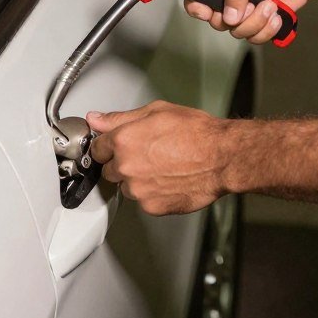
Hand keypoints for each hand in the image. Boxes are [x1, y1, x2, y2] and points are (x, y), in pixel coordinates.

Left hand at [88, 101, 228, 215]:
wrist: (220, 157)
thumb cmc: (195, 132)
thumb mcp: (156, 112)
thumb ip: (120, 118)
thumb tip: (97, 118)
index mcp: (124, 140)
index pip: (96, 148)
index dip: (107, 146)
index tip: (114, 146)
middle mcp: (126, 166)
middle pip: (108, 169)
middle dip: (121, 162)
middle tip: (145, 154)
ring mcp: (138, 189)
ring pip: (126, 186)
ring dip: (136, 179)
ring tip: (161, 166)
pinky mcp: (151, 206)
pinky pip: (142, 200)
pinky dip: (151, 192)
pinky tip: (167, 179)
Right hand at [185, 0, 308, 42]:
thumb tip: (229, 16)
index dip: (199, 8)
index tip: (212, 12)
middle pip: (217, 21)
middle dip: (240, 17)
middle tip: (254, 4)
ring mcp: (243, 12)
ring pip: (237, 32)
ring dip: (258, 22)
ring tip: (271, 6)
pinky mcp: (257, 23)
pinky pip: (254, 37)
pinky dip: (267, 30)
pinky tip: (276, 15)